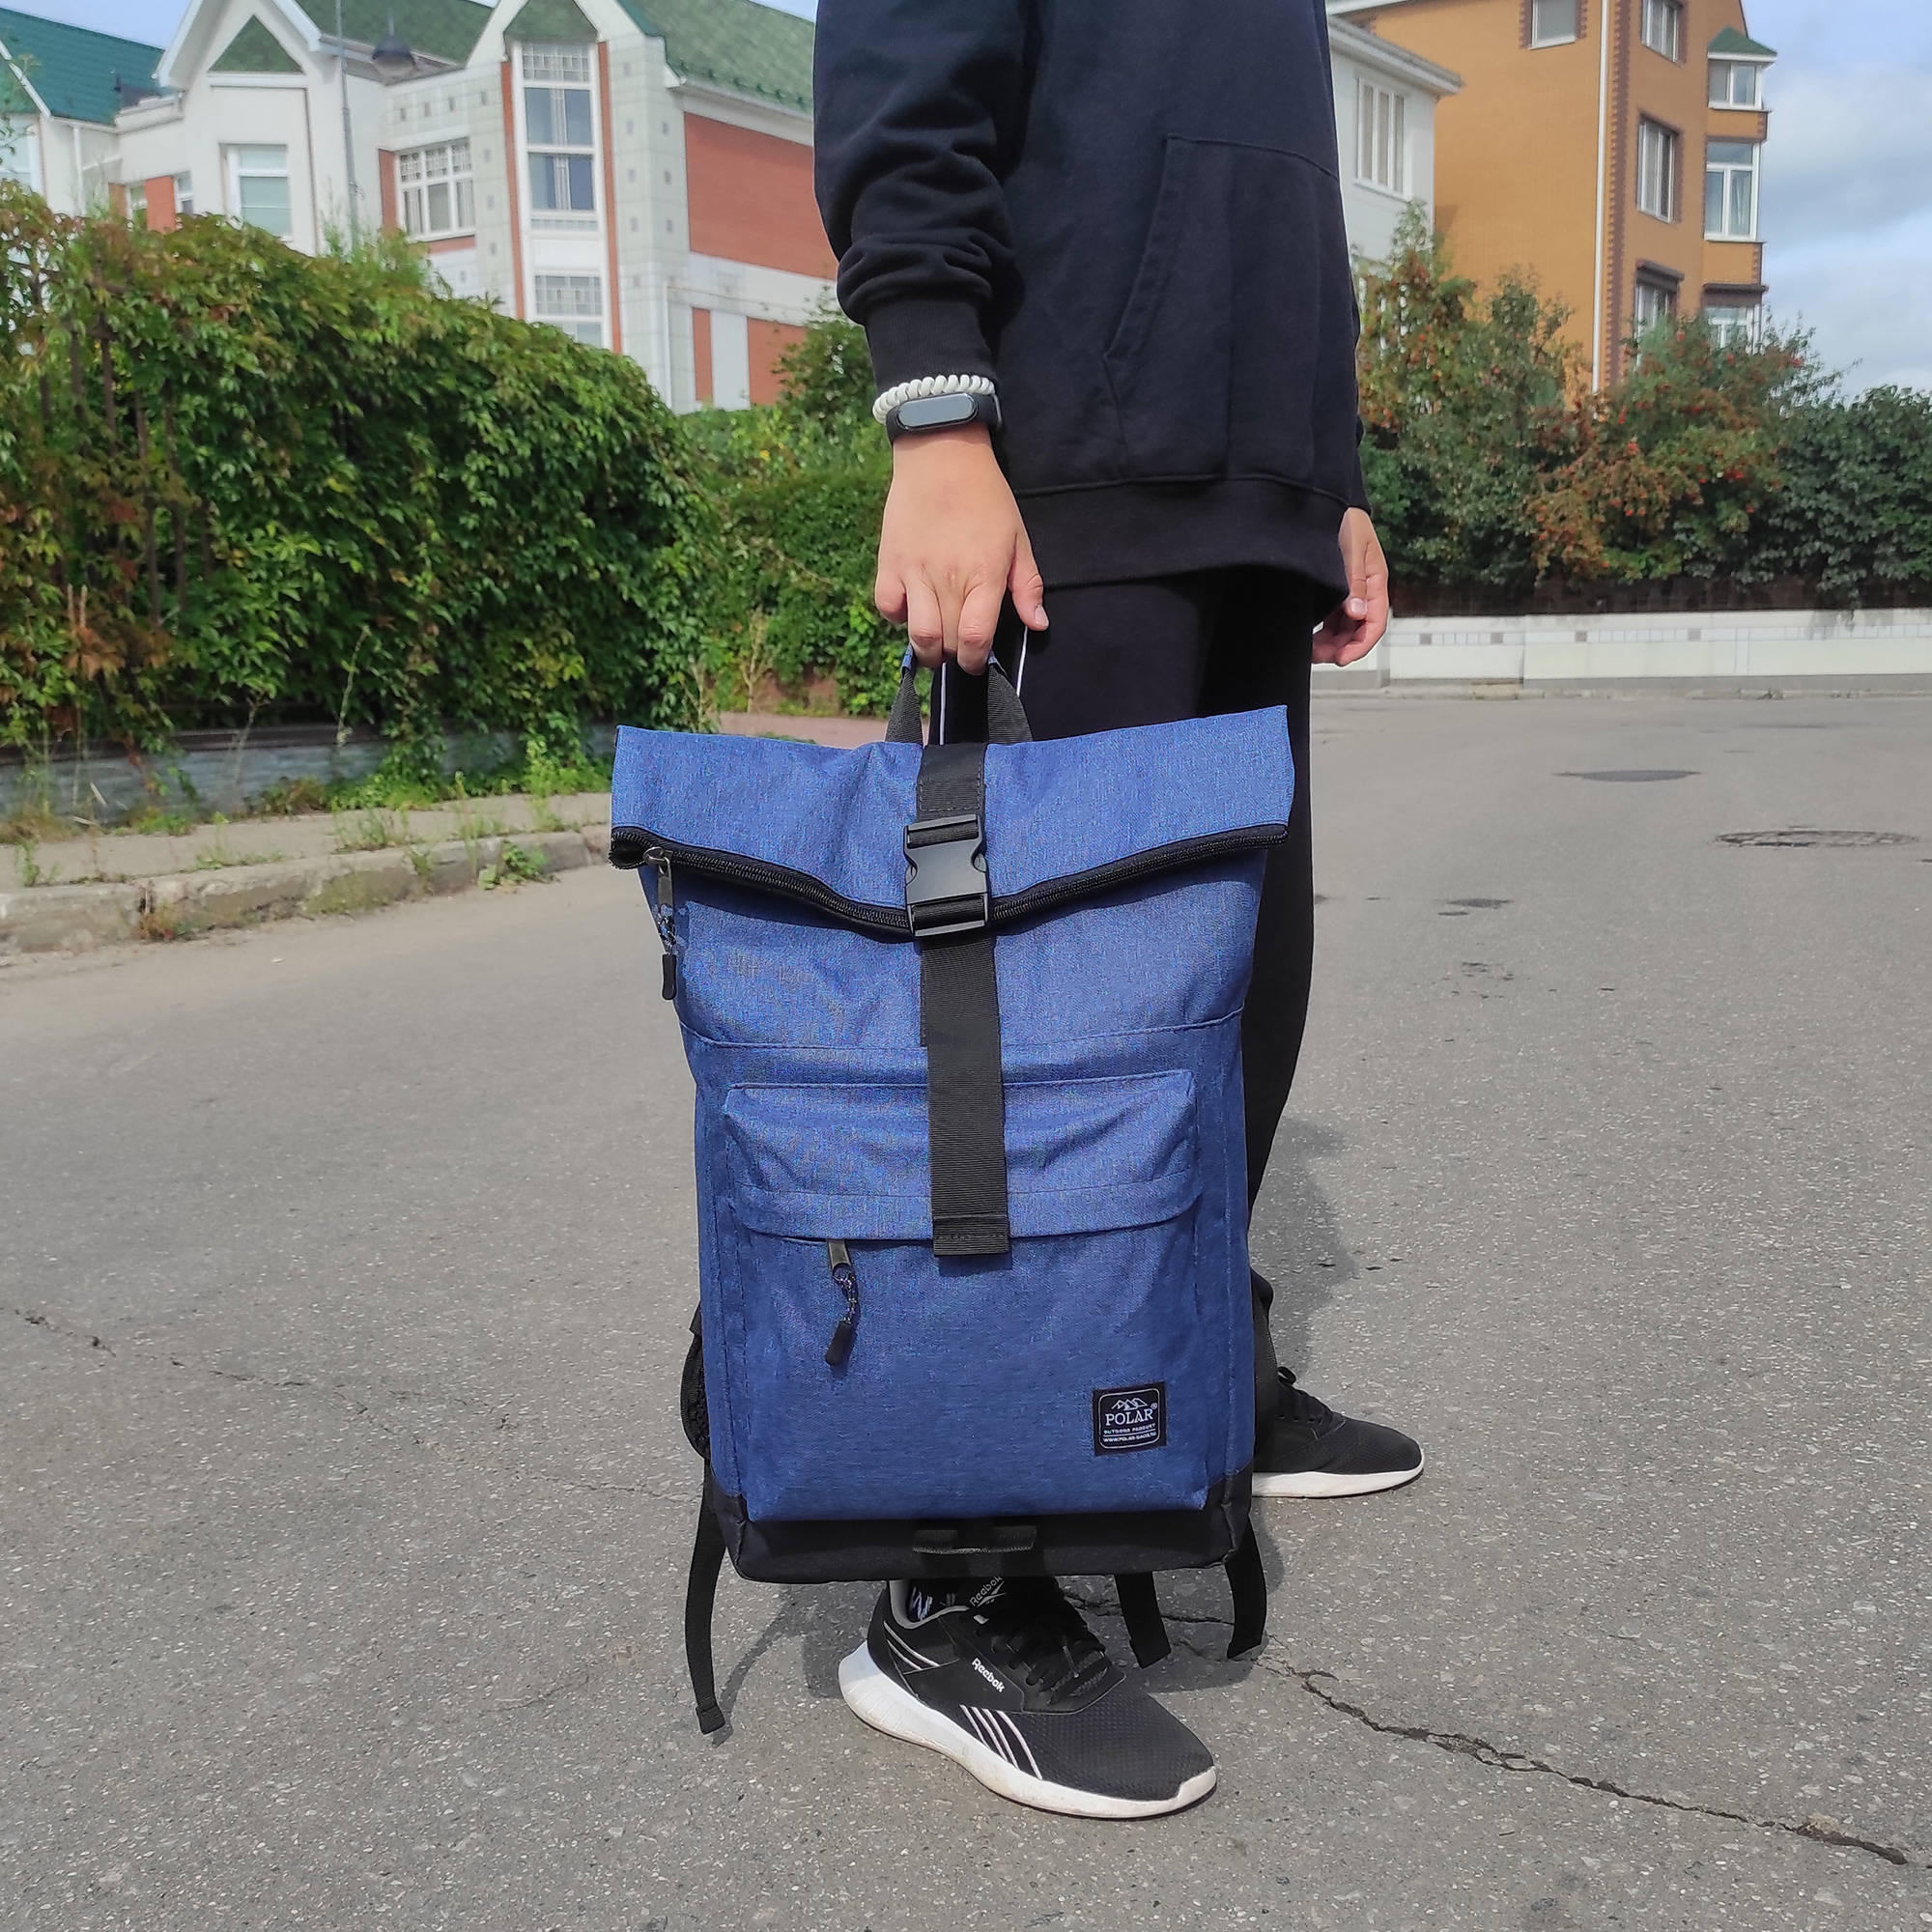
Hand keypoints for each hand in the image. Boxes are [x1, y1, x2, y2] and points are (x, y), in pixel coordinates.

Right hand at [875, 425, 1047, 672]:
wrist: (941, 455)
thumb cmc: (986, 497)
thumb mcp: (1018, 538)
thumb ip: (1027, 586)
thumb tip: (1038, 625)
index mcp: (983, 575)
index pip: (975, 637)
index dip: (975, 660)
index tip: (976, 662)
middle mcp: (948, 579)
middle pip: (946, 641)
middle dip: (954, 655)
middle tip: (958, 647)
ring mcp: (914, 572)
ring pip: (917, 633)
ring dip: (926, 649)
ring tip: (934, 644)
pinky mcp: (889, 562)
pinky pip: (887, 607)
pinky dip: (897, 617)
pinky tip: (911, 608)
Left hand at [1314, 509, 1389, 665]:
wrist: (1329, 501)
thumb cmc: (1345, 520)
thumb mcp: (1351, 549)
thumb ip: (1354, 581)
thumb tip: (1356, 612)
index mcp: (1375, 581)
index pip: (1375, 622)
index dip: (1361, 645)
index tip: (1341, 659)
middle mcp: (1365, 590)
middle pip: (1358, 630)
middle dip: (1341, 648)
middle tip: (1317, 657)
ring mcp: (1350, 592)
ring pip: (1343, 627)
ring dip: (1330, 642)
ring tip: (1309, 650)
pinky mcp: (1335, 590)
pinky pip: (1332, 618)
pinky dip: (1322, 630)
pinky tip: (1308, 636)